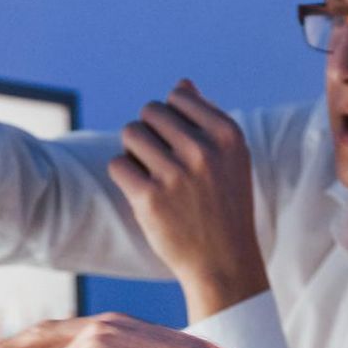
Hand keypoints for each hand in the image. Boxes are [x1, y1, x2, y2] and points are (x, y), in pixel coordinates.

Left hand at [108, 80, 268, 322]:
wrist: (224, 263)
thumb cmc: (224, 206)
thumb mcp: (230, 159)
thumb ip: (207, 119)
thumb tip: (182, 84)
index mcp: (227, 135)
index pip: (178, 97)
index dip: (170, 119)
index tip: (178, 145)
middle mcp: (203, 150)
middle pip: (150, 112)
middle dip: (149, 132)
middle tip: (159, 161)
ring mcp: (176, 174)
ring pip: (130, 134)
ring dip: (134, 152)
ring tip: (151, 174)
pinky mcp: (149, 198)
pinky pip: (117, 164)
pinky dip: (124, 176)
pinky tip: (142, 192)